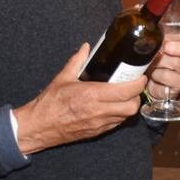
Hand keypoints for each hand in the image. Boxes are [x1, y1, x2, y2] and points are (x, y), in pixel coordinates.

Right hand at [14, 44, 147, 154]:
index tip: (140, 76)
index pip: (126, 91)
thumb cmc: (49, 103)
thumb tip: (86, 48)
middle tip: (134, 86)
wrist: (39, 127)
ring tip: (125, 95)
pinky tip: (114, 106)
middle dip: (137, 96)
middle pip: (132, 106)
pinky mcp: (97, 132)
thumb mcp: (63, 78)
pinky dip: (120, 115)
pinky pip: (116, 124)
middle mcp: (99, 111)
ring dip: (130, 106)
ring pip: (126, 117)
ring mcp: (99, 124)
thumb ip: (77, 61)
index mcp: (92, 95)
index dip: (138, 83)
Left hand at [146, 24, 179, 99]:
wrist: (151, 78)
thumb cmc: (157, 57)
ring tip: (153, 61)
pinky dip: (158, 74)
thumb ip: (161, 34)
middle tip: (166, 48)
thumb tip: (156, 28)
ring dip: (162, 61)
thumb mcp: (159, 43)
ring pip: (178, 63)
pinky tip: (154, 73)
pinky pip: (170, 76)